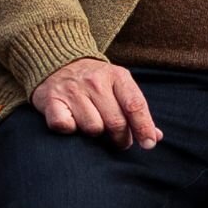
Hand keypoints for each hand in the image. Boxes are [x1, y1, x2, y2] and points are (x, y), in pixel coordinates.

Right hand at [30, 58, 160, 149]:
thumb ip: (136, 110)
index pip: (135, 105)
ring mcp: (72, 90)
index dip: (143, 127)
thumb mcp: (120, 86)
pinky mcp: (51, 100)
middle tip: (120, 142)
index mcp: (117, 76)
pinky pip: (65, 126)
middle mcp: (95, 81)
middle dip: (121, 138)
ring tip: (94, 126)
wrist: (59, 63)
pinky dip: (70, 130)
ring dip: (95, 134)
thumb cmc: (96, 82)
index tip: (148, 144)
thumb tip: (155, 137)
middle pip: (116, 122)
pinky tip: (72, 122)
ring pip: (92, 128)